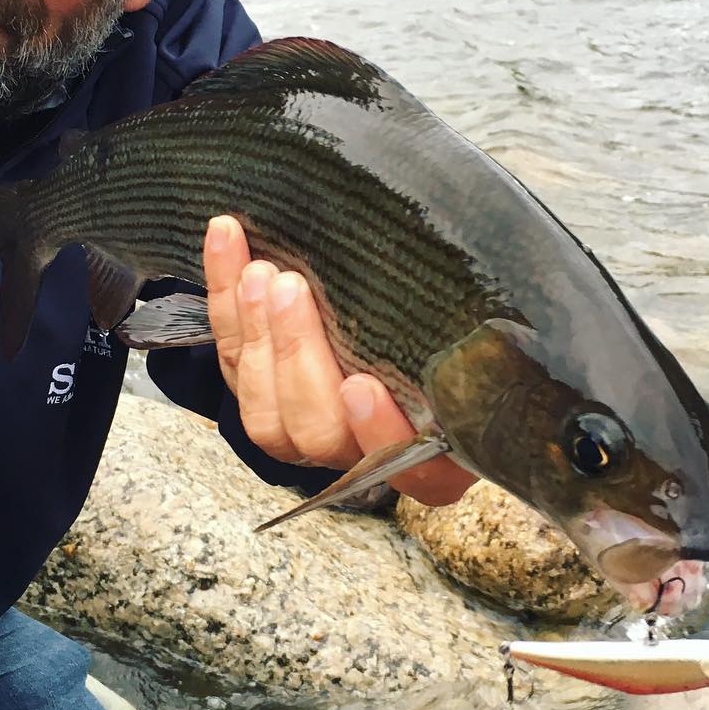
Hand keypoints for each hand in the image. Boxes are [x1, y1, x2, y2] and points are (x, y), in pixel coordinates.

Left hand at [203, 215, 476, 505]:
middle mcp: (367, 454)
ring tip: (259, 272)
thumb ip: (472, 322)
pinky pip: (233, 361)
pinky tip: (226, 237)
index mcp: (435, 455)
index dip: (381, 433)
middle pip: (320, 432)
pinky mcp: (264, 397)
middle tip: (291, 289)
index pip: (415, 472)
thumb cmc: (463, 329)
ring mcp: (310, 432)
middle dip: (297, 356)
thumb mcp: (481, 333)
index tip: (361, 386)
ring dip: (255, 335)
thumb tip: (484, 276)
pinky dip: (224, 298)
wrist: (414, 310)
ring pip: (265, 412)